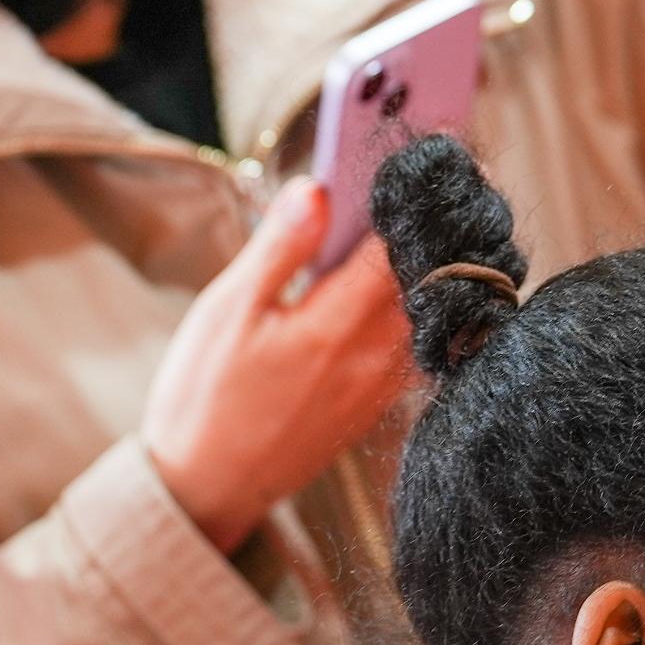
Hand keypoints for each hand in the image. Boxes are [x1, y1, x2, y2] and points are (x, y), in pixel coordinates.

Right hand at [142, 179, 415, 554]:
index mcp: (334, 326)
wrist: (206, 490)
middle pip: (428, 275)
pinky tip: (401, 282)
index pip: (398, 245)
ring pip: (429, 309)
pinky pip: (417, 343)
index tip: (432, 154)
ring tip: (426, 221)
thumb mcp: (225, 312)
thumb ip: (278, 249)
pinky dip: (419, 305)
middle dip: (434, 227)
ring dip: (433, 264)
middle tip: (441, 179)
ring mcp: (381, 385)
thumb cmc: (204, 398)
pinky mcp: (376, 405)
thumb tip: (318, 188)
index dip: (416, 199)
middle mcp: (373, 357)